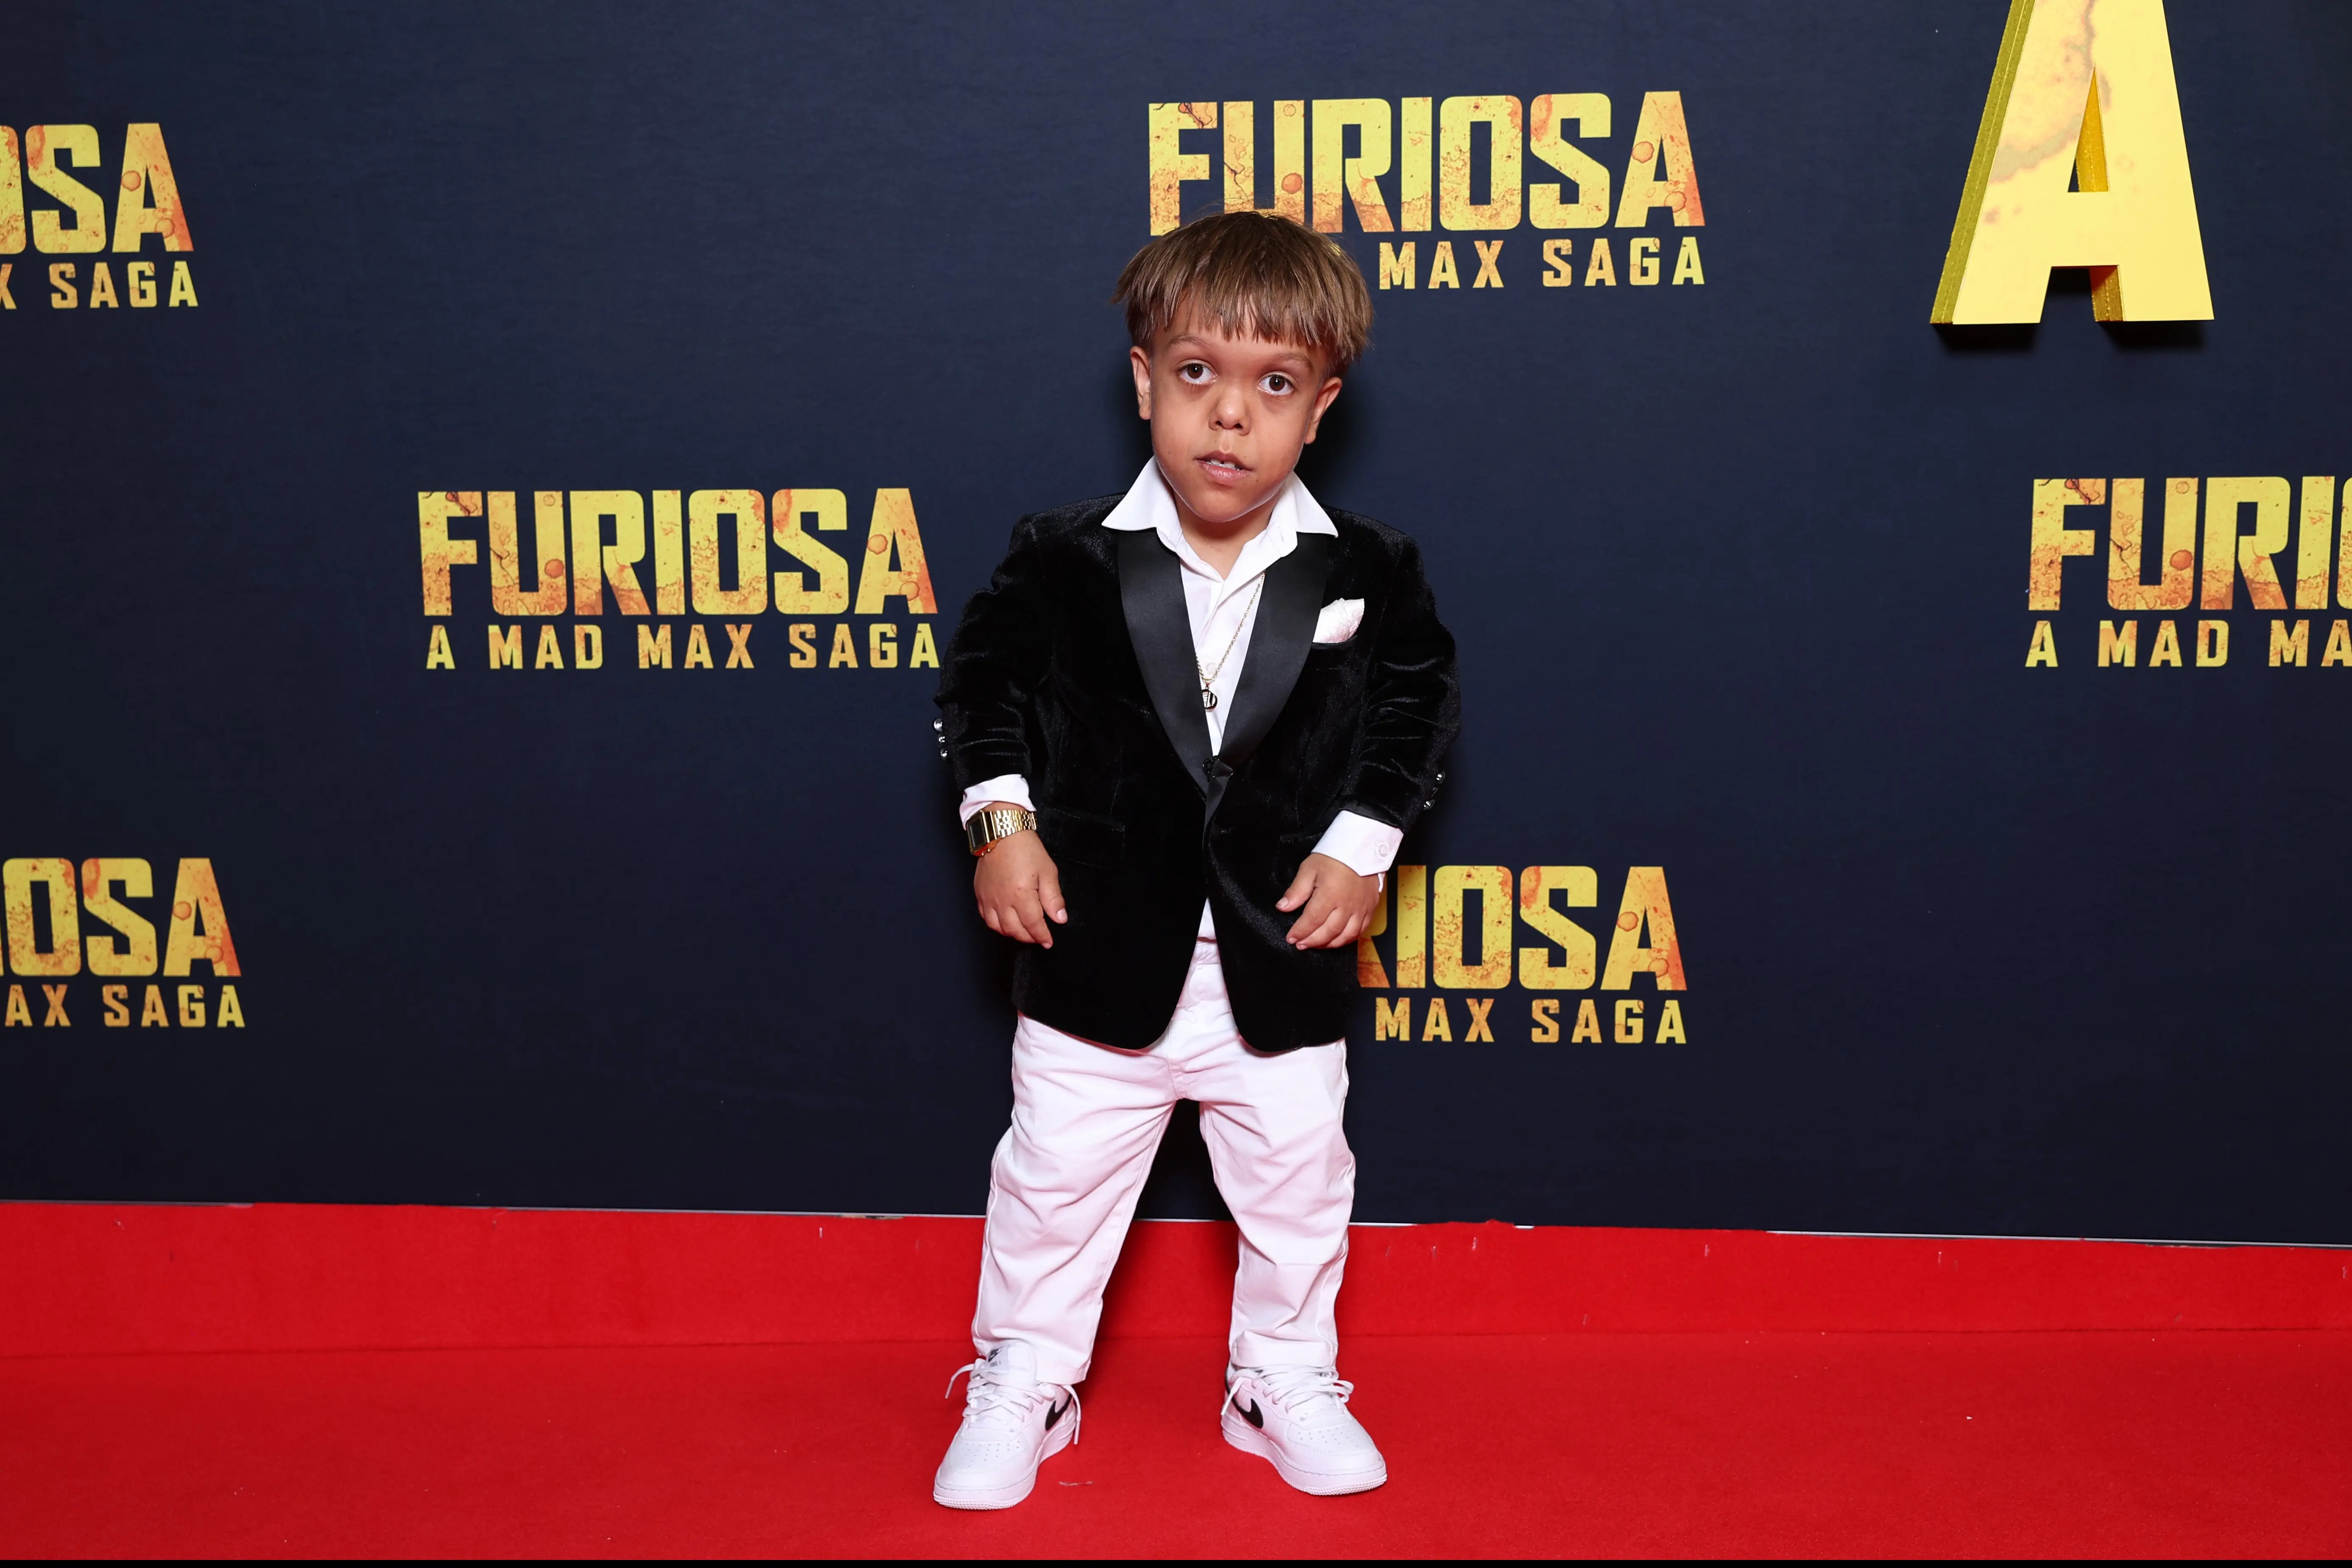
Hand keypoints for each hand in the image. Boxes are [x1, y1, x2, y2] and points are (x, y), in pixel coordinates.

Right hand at [972, 808, 1065, 946]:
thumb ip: (1053, 898)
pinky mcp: (980, 893)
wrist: (1001, 832)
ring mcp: (989, 898)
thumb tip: (1060, 919)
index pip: (1033, 925)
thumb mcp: (1047, 871)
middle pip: (1015, 930)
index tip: (1049, 942)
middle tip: (1038, 937)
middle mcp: (1002, 900)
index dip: (1042, 936)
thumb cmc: (1025, 848)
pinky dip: (996, 925)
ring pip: (998, 927)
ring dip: (1012, 933)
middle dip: (1028, 938)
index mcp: (1021, 895)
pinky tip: (1005, 922)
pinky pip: (986, 917)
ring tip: (1023, 931)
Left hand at [1276, 852, 1380, 949]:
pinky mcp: (1370, 908)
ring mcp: (1361, 908)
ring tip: (1316, 944)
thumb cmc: (1335, 855)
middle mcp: (1347, 905)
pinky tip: (1336, 939)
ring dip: (1329, 944)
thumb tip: (1283, 907)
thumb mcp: (1310, 868)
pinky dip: (1347, 939)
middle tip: (1301, 945)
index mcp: (1330, 895)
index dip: (1300, 932)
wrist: (1363, 846)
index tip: (1291, 938)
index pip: (1311, 921)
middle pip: (1328, 932)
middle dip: (1312, 941)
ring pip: (1345, 936)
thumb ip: (1296, 890)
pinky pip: (1360, 931)